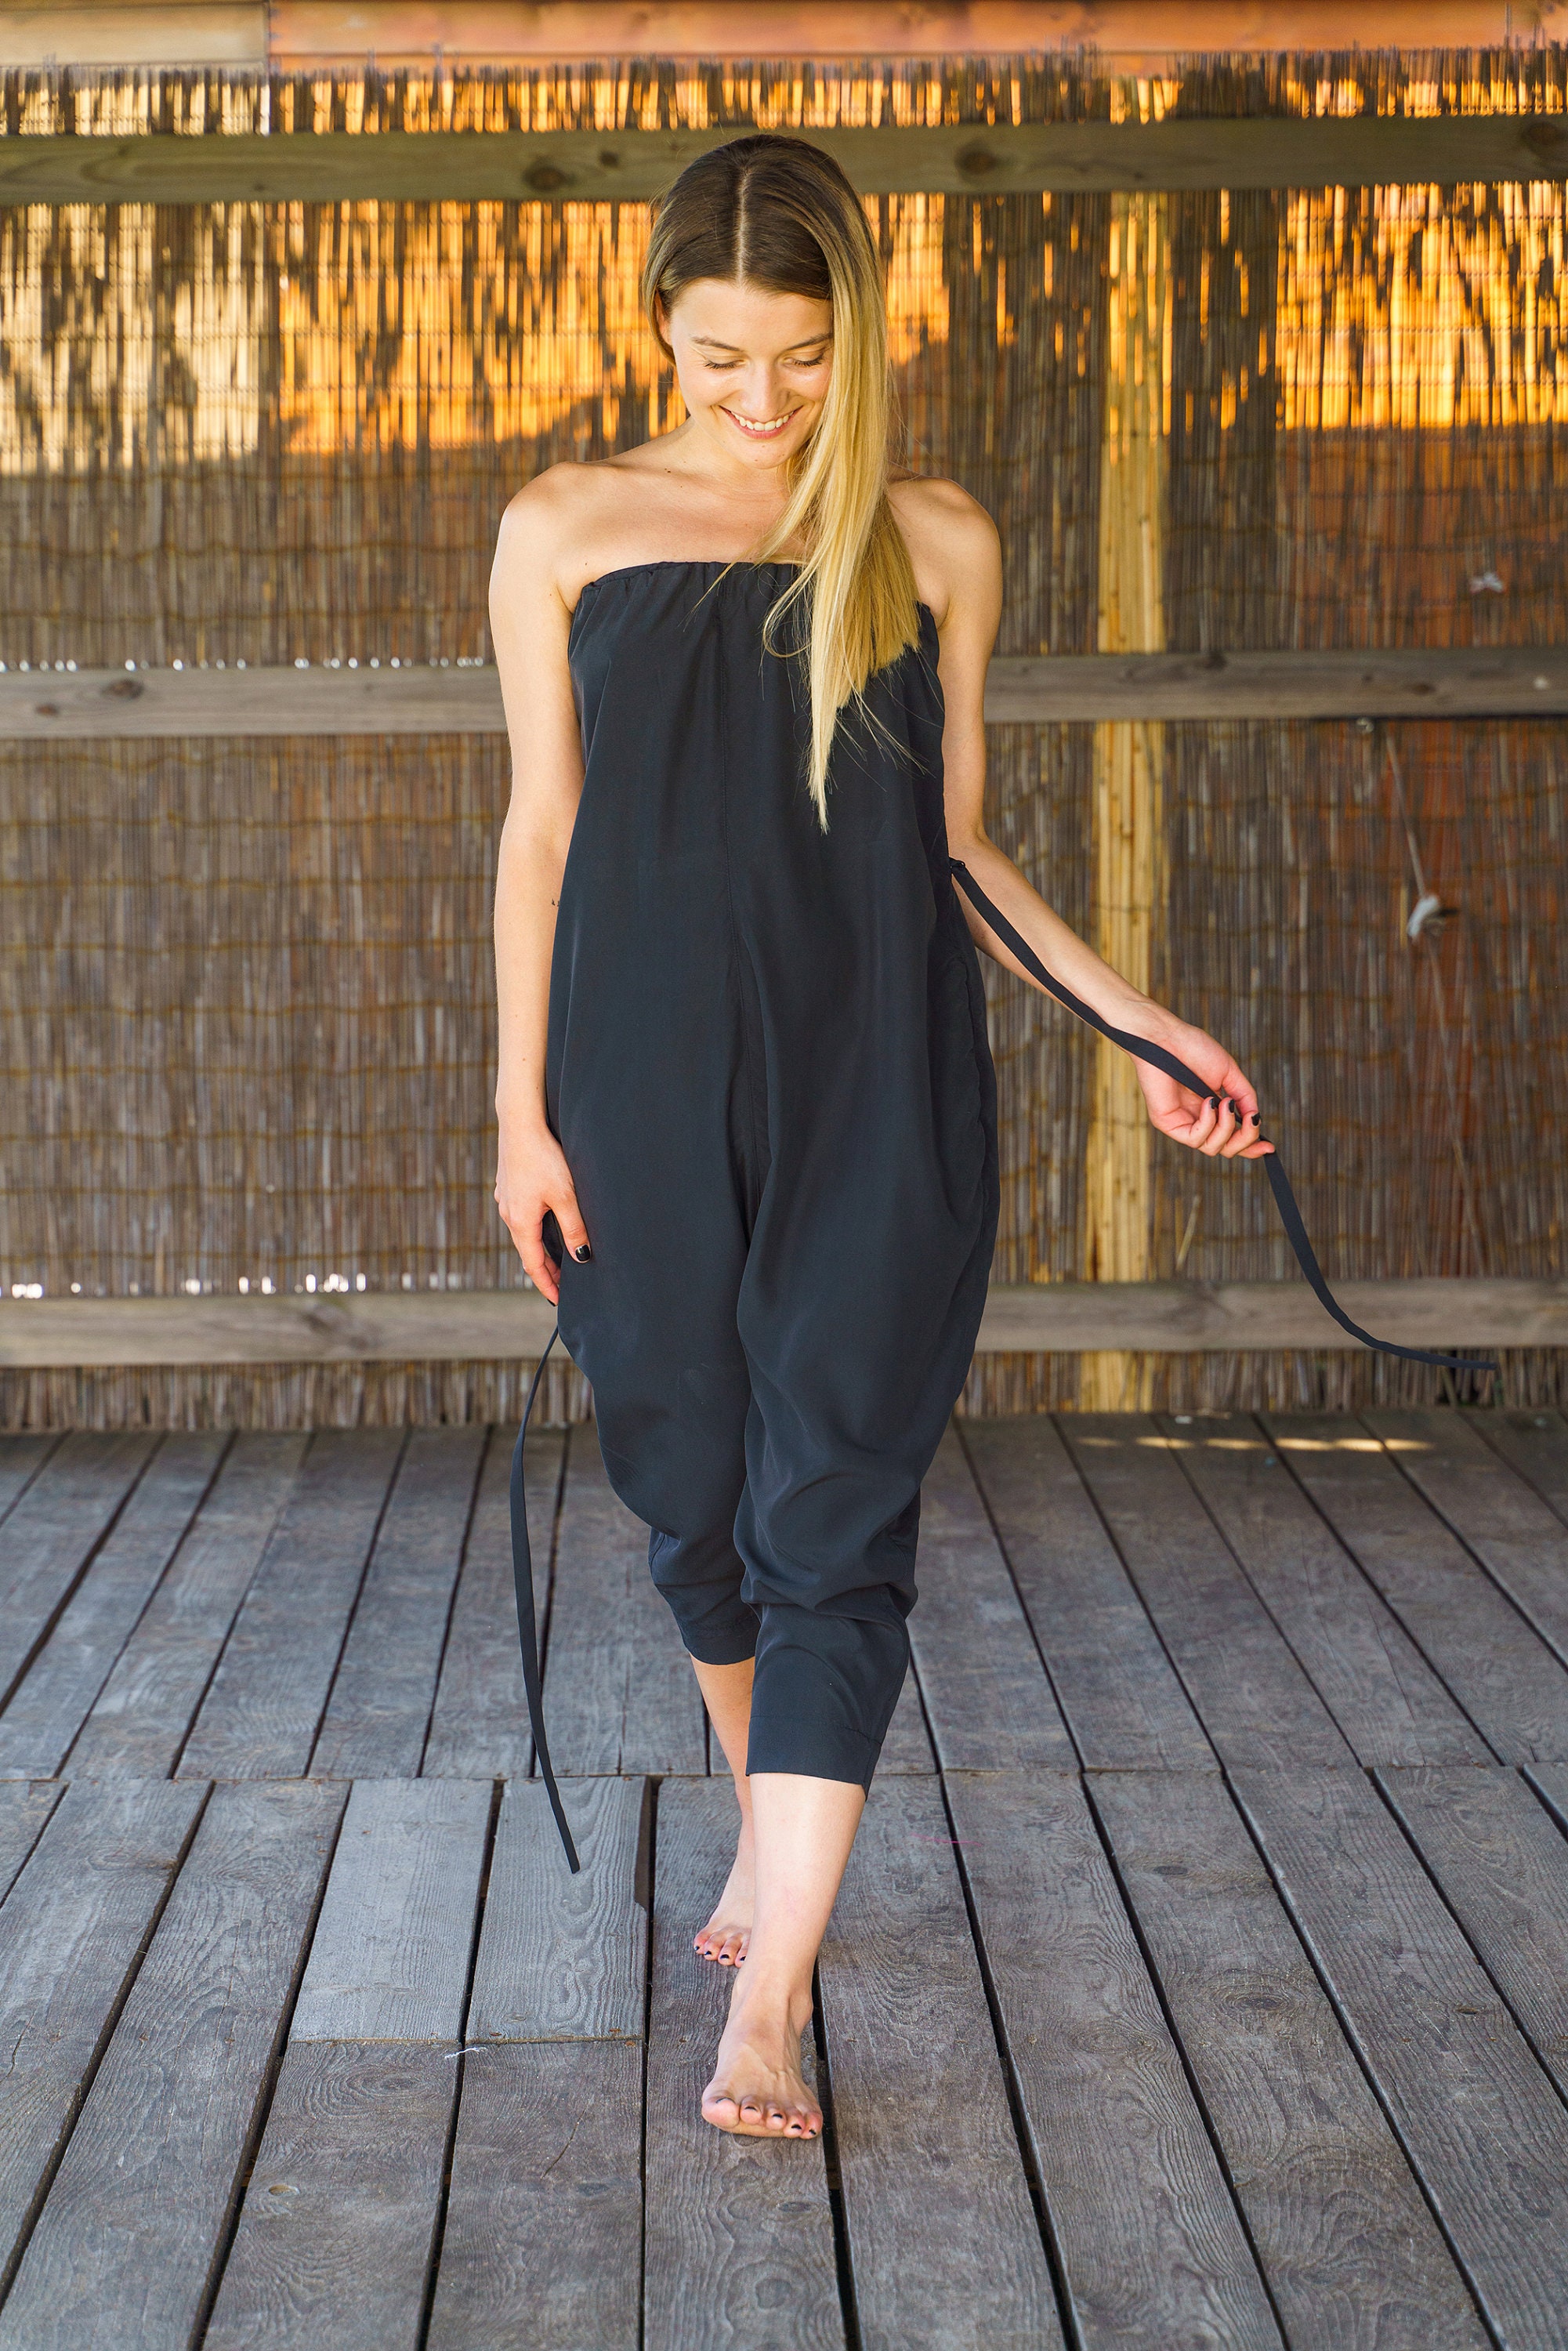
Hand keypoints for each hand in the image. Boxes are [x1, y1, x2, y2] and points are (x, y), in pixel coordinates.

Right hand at [494, 1116, 590, 1305]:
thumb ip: (574, 1229)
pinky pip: (521, 1215)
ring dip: (540, 1248)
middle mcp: (508, 1213)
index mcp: (521, 1222)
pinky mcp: (508, 1185)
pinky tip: (545, 1223)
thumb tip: (582, 1258)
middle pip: (527, 1251)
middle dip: (546, 1269)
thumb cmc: (544, 1158)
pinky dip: (534, 1229)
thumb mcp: (566, 1196)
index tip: (559, 1301)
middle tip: (564, 1284)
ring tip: (558, 1259)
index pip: (533, 1265)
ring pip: (524, 1232)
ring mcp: (505, 1199)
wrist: (520, 1121)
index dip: (547, 1285)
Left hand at [1131, 1012, 1275, 1161]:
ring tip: (1225, 1102)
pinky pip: (1195, 1139)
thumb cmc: (1194, 1050)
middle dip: (1245, 1140)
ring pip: (1213, 1148)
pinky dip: (1209, 1123)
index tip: (1269, 1146)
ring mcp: (1183, 1124)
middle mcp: (1197, 1120)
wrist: (1167, 1038)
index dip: (1251, 1146)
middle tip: (1251, 1121)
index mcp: (1212, 1110)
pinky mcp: (1168, 1124)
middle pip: (1226, 1149)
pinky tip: (1210, 1103)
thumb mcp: (1228, 1074)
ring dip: (1227, 1127)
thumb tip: (1256, 1118)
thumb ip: (1244, 1097)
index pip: (1232, 1138)